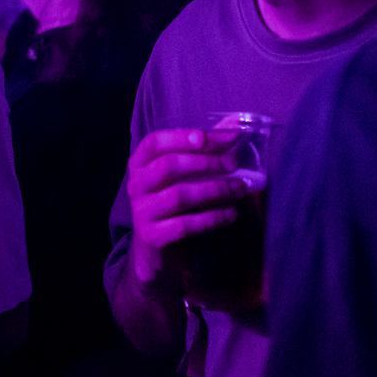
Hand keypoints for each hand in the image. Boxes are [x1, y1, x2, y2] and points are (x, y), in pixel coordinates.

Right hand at [125, 128, 249, 293]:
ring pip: (179, 195)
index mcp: (139, 164)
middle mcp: (136, 185)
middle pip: (168, 166)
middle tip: (235, 164)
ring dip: (215, 189)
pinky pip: (185, 225)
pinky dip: (212, 218)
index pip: (155, 142)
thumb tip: (234, 124)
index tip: (217, 137)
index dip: (185, 137)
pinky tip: (231, 214)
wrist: (156, 253)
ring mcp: (142, 212)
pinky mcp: (153, 237)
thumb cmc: (173, 205)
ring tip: (240, 188)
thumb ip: (203, 150)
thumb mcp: (181, 176)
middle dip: (206, 162)